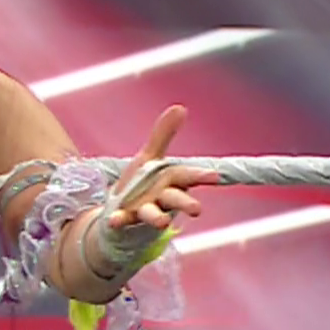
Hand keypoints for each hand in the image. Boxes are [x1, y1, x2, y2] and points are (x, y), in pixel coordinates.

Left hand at [103, 106, 218, 234]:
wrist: (122, 210)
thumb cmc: (145, 183)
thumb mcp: (151, 156)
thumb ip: (164, 134)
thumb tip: (181, 107)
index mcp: (170, 181)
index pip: (188, 176)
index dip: (201, 176)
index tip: (215, 176)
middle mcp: (161, 198)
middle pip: (176, 199)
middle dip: (186, 203)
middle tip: (197, 209)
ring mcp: (144, 210)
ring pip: (153, 214)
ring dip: (157, 217)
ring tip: (163, 222)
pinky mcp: (126, 219)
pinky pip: (122, 220)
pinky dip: (118, 220)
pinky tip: (113, 220)